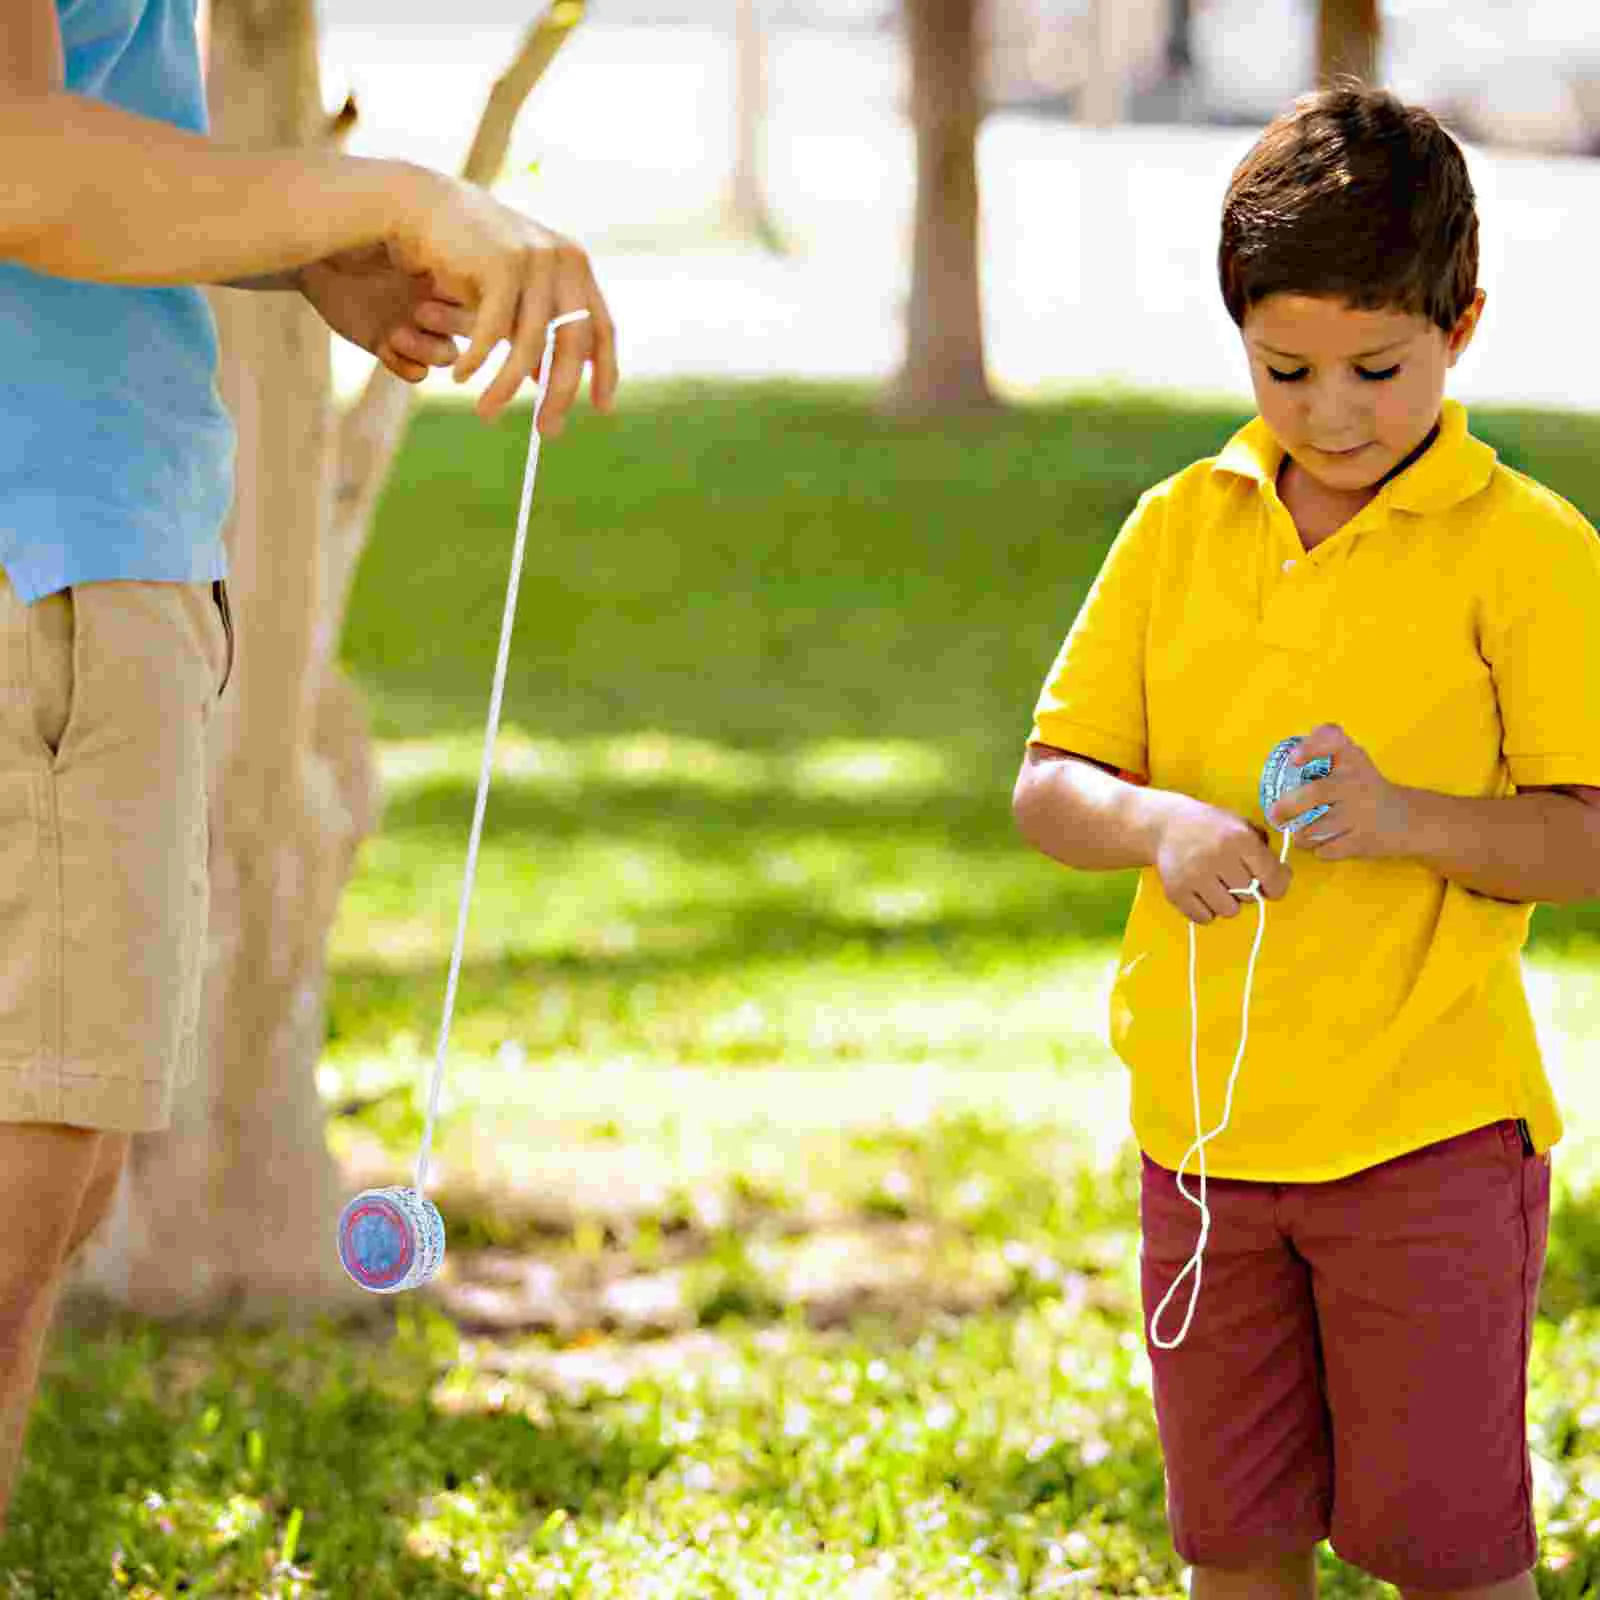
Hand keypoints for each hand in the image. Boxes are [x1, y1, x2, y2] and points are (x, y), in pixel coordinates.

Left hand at [299, 246, 474, 387]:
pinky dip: (405, 366)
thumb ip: (424, 245)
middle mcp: (437, 305)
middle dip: (449, 326)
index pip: (479, 300)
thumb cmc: (352, 233)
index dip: (465, 302)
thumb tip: (468, 250)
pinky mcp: (389, 349)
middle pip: (470, 332)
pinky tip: (385, 348)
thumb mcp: (390, 231)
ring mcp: (415, 330)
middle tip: (420, 312)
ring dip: (426, 351)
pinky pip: (415, 372)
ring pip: (445, 356)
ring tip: (397, 335)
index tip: (438, 286)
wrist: (312, 254)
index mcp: (446, 275)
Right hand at [385, 165, 618, 431]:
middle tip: (547, 431)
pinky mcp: (502, 263)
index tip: (601, 408)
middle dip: (561, 393)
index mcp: (575, 266)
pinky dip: (478, 360)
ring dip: (506, 385)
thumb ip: (535, 330)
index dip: (605, 371)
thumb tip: (546, 381)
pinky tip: (461, 377)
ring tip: (486, 412)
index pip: (602, 328)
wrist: (422, 205)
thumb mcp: (513, 295)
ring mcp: (535, 259)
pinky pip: (494, 331)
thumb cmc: (467, 255)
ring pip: (530, 344)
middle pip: (573, 343)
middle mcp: (564, 260)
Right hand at [1155, 794, 1293, 925]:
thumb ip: (1264, 851)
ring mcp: (1194, 875)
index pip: (1272, 877)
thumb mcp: (1241, 826)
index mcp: (1239, 838)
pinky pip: (1204, 918)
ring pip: (1228, 911)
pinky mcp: (1175, 891)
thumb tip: (1282, 879)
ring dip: (1226, 902)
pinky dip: (1205, 910)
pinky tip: (1201, 892)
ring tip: (1216, 885)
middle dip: (1245, 890)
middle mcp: (1218, 856)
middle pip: (1250, 897)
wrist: (1165, 824)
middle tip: (1232, 877)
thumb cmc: (1212, 828)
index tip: (1270, 887)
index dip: (1276, 886)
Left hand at [1266, 723, 1411, 861]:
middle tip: (1274, 814)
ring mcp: (1362, 814)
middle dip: (1288, 806)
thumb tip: (1294, 748)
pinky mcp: (1364, 841)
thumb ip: (1326, 747)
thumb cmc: (1366, 787)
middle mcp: (1357, 783)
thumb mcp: (1353, 760)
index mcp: (1352, 759)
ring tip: (1297, 832)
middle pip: (1316, 793)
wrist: (1409, 818)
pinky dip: (1317, 850)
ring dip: (1300, 833)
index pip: (1334, 741)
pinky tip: (1319, 844)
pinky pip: (1328, 849)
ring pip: (1317, 827)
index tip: (1293, 759)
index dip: (1311, 748)